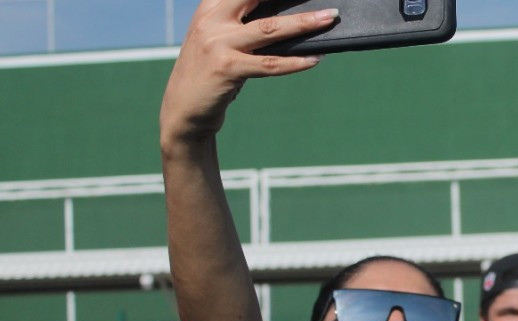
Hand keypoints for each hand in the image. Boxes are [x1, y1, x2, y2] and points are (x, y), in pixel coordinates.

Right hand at [160, 0, 337, 144]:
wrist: (183, 108)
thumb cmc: (210, 70)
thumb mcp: (219, 38)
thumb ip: (244, 23)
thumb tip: (290, 21)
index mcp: (210, 7)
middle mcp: (211, 20)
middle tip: (324, 2)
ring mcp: (217, 43)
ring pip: (269, 29)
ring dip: (304, 23)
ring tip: (329, 18)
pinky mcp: (226, 69)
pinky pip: (269, 64)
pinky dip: (296, 62)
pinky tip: (315, 59)